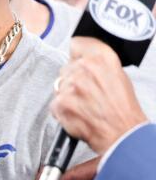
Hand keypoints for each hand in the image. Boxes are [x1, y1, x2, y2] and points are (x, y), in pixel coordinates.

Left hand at [51, 37, 146, 153]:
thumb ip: (98, 63)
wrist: (123, 136)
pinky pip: (55, 102)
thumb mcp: (118, 76)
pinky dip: (63, 110)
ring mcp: (71, 85)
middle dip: (73, 79)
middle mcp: (85, 67)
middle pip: (66, 67)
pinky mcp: (61, 102)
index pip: (77, 43)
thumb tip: (82, 59)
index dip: (77, 54)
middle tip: (88, 92)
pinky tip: (78, 114)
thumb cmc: (123, 109)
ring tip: (85, 105)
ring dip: (68, 95)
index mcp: (102, 58)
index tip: (78, 60)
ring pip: (60, 85)